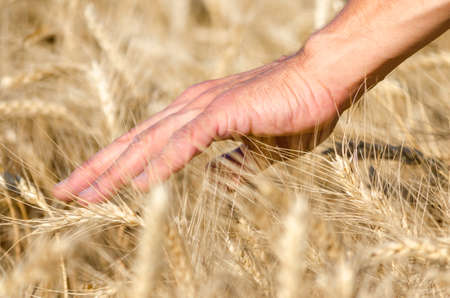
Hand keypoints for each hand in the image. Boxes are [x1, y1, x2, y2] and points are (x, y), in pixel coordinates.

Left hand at [53, 51, 344, 203]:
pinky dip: (162, 162)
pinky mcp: (225, 112)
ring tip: (86, 193)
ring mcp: (205, 108)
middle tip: (66, 191)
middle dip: (99, 168)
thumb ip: (233, 165)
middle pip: (135, 141)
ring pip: (150, 142)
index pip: (146, 143)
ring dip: (117, 169)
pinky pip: (187, 141)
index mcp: (195, 114)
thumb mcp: (258, 150)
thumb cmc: (293, 111)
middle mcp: (190, 107)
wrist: (320, 79)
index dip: (116, 165)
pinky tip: (139, 184)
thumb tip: (216, 183)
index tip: (93, 186)